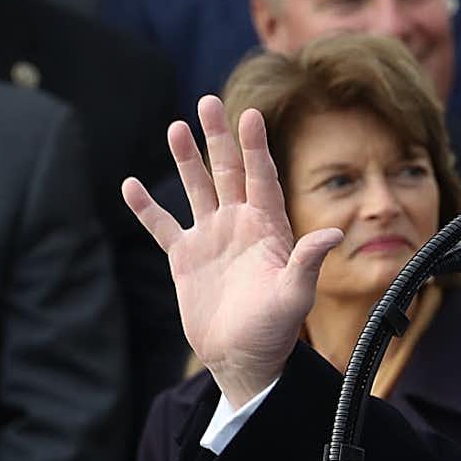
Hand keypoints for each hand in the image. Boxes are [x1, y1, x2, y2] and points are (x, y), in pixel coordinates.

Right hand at [121, 97, 339, 405]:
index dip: (255, 148)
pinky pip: (162, 227)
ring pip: (196, 190)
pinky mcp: (185, 259)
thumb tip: (330, 235)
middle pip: (226, 172)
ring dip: (186, 160)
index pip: (261, 178)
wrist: (244, 358)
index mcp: (268, 229)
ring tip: (175, 128)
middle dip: (218, 138)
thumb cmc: (276, 330)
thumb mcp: (295, 295)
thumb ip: (307, 262)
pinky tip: (130, 185)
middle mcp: (239, 226)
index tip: (250, 115)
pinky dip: (146, 209)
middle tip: (207, 101)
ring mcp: (210, 240)